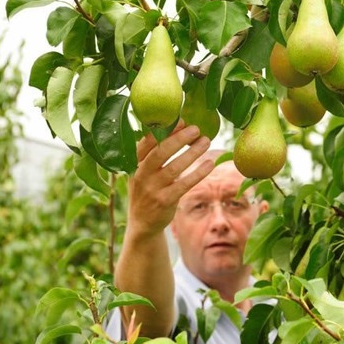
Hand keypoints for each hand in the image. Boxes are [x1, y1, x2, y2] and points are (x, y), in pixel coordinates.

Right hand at [127, 122, 212, 236]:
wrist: (142, 223)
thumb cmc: (147, 189)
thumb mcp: (142, 171)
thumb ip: (153, 153)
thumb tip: (177, 128)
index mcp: (134, 163)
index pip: (146, 142)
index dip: (164, 130)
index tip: (182, 120)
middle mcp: (141, 174)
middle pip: (160, 152)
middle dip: (179, 138)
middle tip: (196, 129)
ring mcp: (152, 189)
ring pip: (174, 167)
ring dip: (192, 153)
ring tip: (206, 141)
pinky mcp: (165, 201)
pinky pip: (184, 184)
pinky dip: (198, 173)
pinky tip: (210, 164)